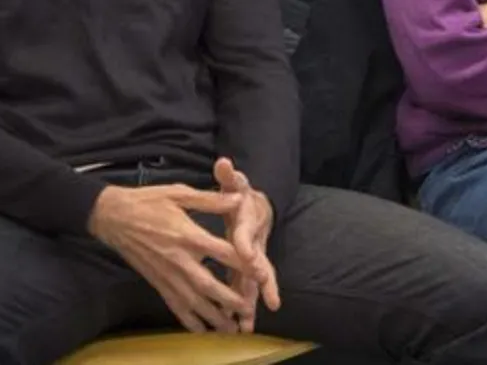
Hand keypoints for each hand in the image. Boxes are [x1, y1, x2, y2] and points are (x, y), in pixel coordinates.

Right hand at [87, 184, 251, 332]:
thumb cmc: (148, 201)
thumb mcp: (179, 193)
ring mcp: (166, 274)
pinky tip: (201, 331)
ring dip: (212, 315)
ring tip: (232, 328)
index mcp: (187, 234)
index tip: (261, 273)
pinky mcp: (157, 282)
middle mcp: (178, 259)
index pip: (221, 252)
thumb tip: (239, 198)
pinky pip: (174, 305)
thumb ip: (210, 200)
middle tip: (250, 309)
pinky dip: (188, 320)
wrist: (113, 217)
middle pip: (208, 284)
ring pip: (192, 300)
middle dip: (230, 299)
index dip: (243, 263)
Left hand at [212, 158, 279, 331]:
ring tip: (247, 323)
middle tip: (263, 294)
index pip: (248, 234)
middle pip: (260, 263)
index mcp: (249, 222)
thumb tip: (223, 162)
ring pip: (255, 282)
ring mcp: (255, 258)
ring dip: (252, 302)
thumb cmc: (242, 195)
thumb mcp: (236, 182)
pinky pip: (248, 289)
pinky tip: (241, 325)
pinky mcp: (249, 269)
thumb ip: (229, 176)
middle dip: (260, 280)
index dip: (248, 245)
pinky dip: (247, 307)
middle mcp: (255, 243)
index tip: (247, 257)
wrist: (258, 206)